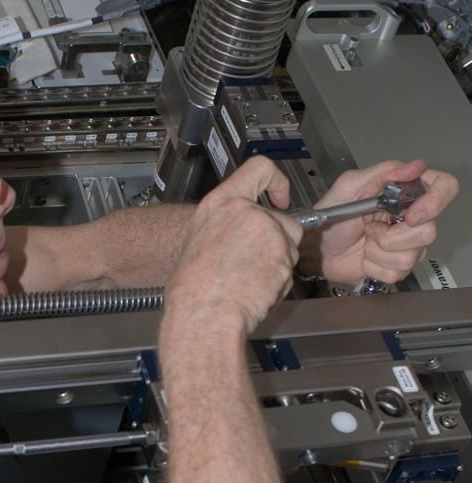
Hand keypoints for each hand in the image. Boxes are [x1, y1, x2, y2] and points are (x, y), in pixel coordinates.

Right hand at [169, 156, 302, 333]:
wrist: (204, 313)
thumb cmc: (193, 290)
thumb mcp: (199, 241)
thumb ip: (223, 230)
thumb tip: (234, 237)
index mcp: (220, 204)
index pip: (258, 169)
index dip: (277, 181)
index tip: (281, 196)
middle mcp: (247, 212)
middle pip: (282, 219)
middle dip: (279, 242)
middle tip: (258, 265)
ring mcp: (268, 231)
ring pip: (290, 246)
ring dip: (278, 264)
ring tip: (250, 283)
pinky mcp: (283, 254)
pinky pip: (290, 269)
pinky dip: (279, 282)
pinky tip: (256, 292)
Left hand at [300, 159, 458, 286]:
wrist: (316, 249)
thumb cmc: (330, 216)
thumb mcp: (349, 187)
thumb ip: (382, 173)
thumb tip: (415, 166)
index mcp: (405, 193)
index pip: (444, 188)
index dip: (435, 202)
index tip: (412, 216)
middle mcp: (412, 219)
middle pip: (428, 231)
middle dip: (392, 236)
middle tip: (369, 229)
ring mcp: (407, 245)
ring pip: (412, 256)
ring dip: (379, 252)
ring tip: (365, 242)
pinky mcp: (396, 268)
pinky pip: (397, 273)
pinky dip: (374, 267)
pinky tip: (364, 258)